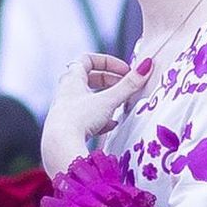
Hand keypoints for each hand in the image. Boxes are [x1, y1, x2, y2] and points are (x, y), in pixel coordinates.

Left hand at [41, 53, 152, 174]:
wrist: (59, 146)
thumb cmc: (80, 118)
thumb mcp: (108, 100)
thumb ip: (128, 85)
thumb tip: (147, 66)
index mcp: (72, 80)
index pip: (87, 60)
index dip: (107, 62)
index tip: (124, 71)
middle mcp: (66, 93)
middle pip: (88, 79)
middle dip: (108, 81)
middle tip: (124, 86)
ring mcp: (66, 110)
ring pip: (88, 99)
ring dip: (105, 100)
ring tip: (121, 105)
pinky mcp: (69, 128)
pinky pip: (86, 118)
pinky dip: (100, 118)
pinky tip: (111, 125)